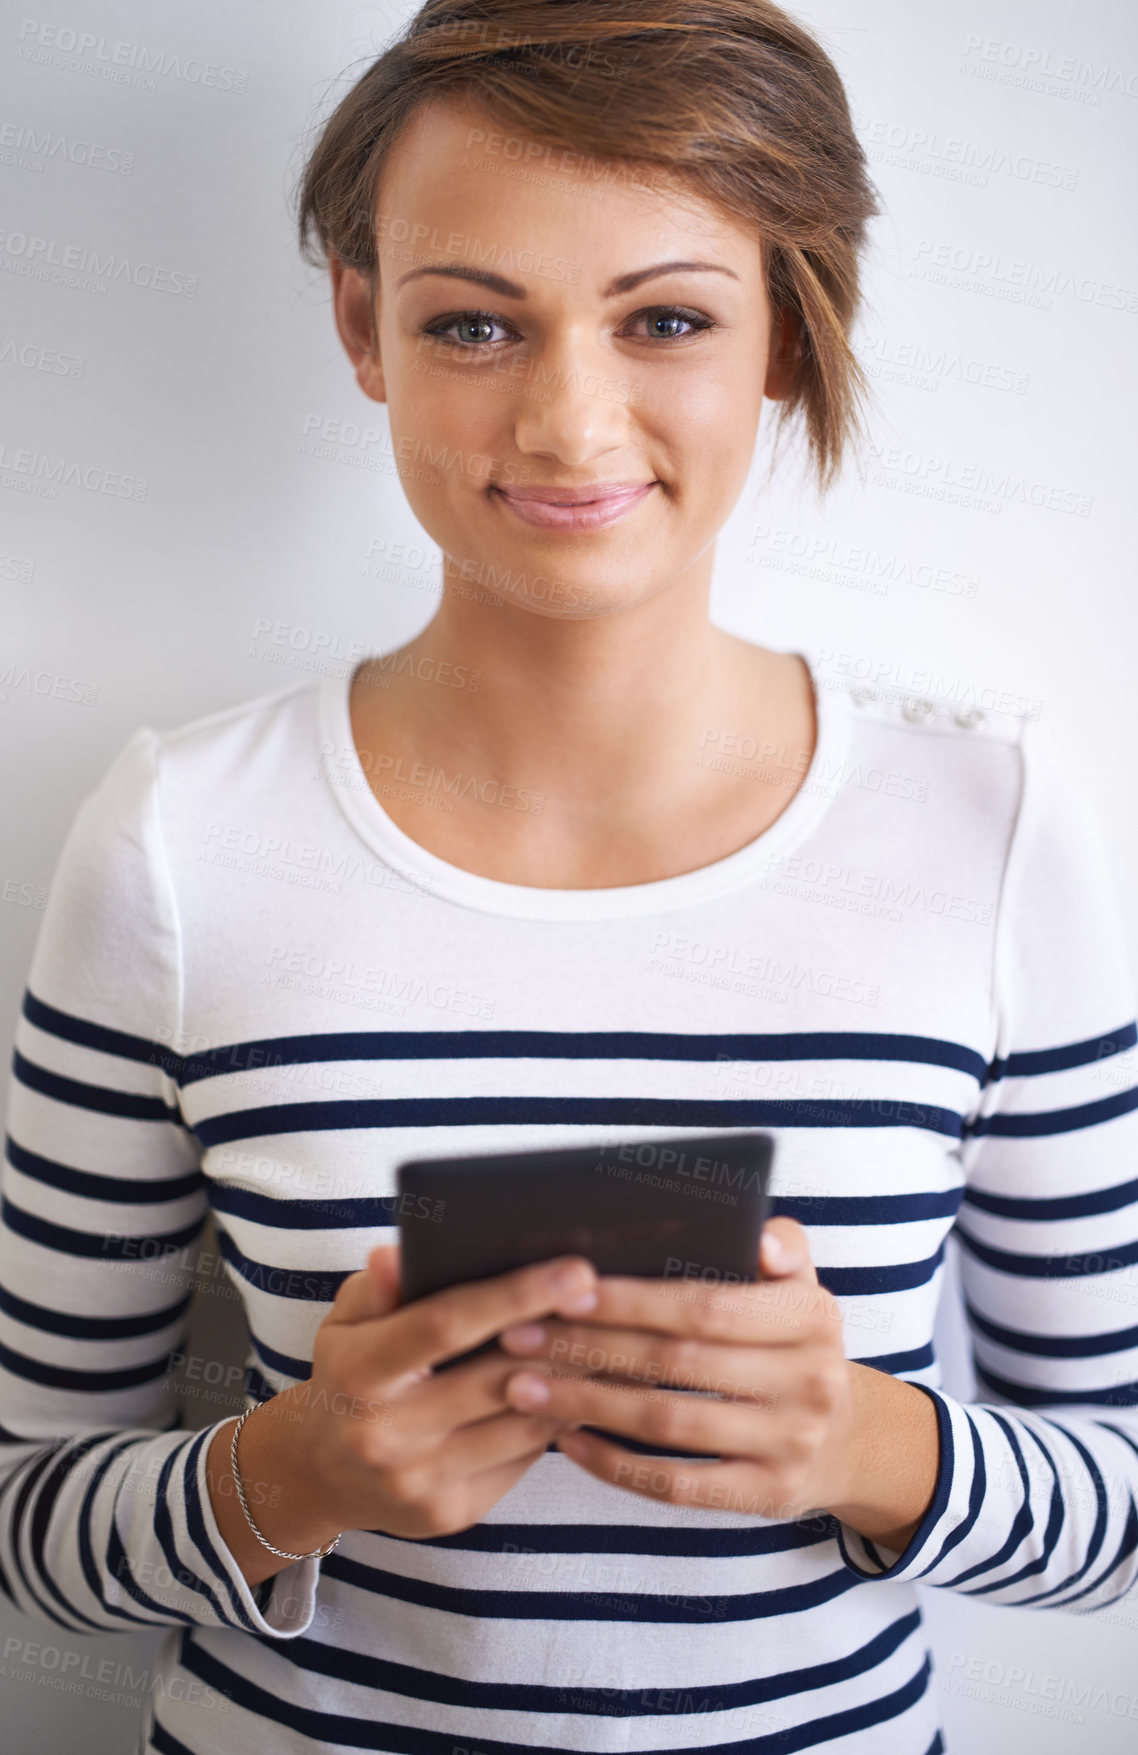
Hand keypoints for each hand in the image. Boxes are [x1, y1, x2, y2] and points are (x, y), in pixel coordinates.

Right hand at [207, 1243, 600, 1583]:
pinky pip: (522, 1458)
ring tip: (614, 1338)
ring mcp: (420, 1481)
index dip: (515, 1295)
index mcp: (358, 1374)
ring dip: (572, 1380)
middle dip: (564, 1335)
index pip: (446, 1325)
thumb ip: (378, 1287)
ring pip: (521, 1421)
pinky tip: (584, 1388)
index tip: (576, 1269)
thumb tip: (398, 1252)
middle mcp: (385, 1435)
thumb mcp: (346, 1322)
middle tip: (616, 1300)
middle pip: (497, 1376)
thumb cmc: (348, 1375)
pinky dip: (555, 1419)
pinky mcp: (451, 1513)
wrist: (322, 1472)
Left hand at [496, 1216, 858, 1522]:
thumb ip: (782, 1245)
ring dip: (586, 1404)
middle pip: (676, 1363)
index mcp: (811, 1318)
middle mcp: (808, 1383)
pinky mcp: (766, 1496)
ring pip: (668, 1425)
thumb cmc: (793, 1342)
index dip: (633, 1300)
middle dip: (589, 1347)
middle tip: (518, 1335)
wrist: (847, 1438)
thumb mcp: (802, 1287)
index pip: (707, 1306)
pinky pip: (677, 1486)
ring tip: (523, 1386)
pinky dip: (615, 1465)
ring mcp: (789, 1446)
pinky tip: (566, 1441)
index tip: (565, 1291)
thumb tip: (756, 1238)